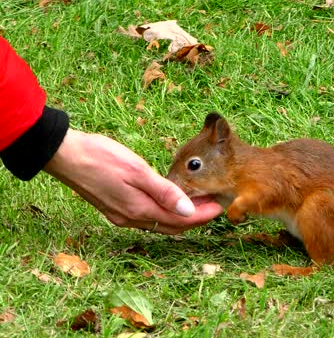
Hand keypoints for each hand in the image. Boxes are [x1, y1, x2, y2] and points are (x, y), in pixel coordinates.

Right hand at [44, 129, 223, 233]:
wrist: (64, 155)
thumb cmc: (101, 157)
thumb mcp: (137, 171)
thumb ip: (164, 192)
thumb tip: (189, 212)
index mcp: (139, 210)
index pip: (180, 221)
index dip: (203, 216)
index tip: (221, 207)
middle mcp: (130, 219)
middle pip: (171, 226)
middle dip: (196, 219)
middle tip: (215, 206)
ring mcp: (120, 216)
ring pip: (158, 223)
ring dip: (180, 217)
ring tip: (198, 204)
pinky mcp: (114, 209)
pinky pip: (146, 218)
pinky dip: (163, 213)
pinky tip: (169, 202)